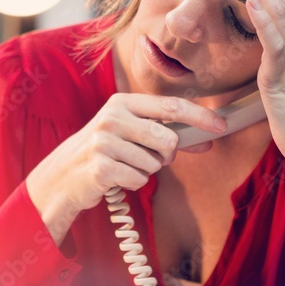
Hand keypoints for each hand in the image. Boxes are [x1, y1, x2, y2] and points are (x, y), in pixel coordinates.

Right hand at [25, 93, 224, 244]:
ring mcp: (104, 142)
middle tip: (152, 157)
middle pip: (168, 138)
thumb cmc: (105, 151)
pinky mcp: (101, 167)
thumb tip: (208, 137)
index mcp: (122, 102)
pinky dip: (133, 183)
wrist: (63, 175)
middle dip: (167, 154)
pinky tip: (116, 178)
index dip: (200, 116)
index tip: (221, 126)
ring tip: (124, 166)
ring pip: (154, 163)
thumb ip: (165, 131)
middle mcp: (112, 117)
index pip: (171, 105)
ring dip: (146, 170)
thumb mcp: (129, 132)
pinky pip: (140, 179)